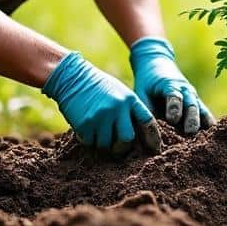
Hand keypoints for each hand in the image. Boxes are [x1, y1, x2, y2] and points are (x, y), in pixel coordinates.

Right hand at [42, 51, 161, 153]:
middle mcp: (118, 108)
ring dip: (102, 142)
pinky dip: (88, 139)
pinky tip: (85, 127)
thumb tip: (136, 137)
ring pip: (107, 144)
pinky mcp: (85, 123)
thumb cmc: (97, 86)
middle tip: (115, 146)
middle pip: (127, 139)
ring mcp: (101, 116)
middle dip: (122, 146)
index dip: (153, 138)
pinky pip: (90, 142)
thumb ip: (128, 110)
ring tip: (96, 131)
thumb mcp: (119, 92)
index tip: (154, 149)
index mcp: (130, 99)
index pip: (147, 121)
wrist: (72, 76)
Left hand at [129, 36, 214, 134]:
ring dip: (203, 124)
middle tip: (190, 132)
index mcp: (171, 85)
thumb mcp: (142, 93)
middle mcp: (186, 92)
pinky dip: (209, 126)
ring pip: (202, 111)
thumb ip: (145, 111)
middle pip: (192, 105)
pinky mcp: (198, 106)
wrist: (159, 67)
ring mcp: (194, 99)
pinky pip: (206, 116)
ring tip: (205, 139)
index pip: (174, 96)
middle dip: (192, 119)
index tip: (172, 120)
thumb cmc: (147, 84)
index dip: (174, 108)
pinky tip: (211, 139)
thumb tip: (146, 132)